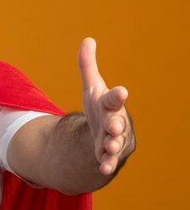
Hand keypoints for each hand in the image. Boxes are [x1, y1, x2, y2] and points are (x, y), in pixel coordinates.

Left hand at [78, 38, 134, 174]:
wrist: (104, 131)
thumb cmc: (100, 106)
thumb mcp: (91, 87)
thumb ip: (87, 66)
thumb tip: (87, 39)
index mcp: (110, 104)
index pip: (113, 98)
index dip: (116, 95)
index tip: (121, 91)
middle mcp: (115, 121)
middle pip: (117, 122)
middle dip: (116, 124)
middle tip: (114, 125)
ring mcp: (113, 139)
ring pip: (115, 142)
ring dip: (112, 145)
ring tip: (108, 147)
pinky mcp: (108, 153)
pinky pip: (109, 160)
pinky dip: (107, 164)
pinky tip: (103, 169)